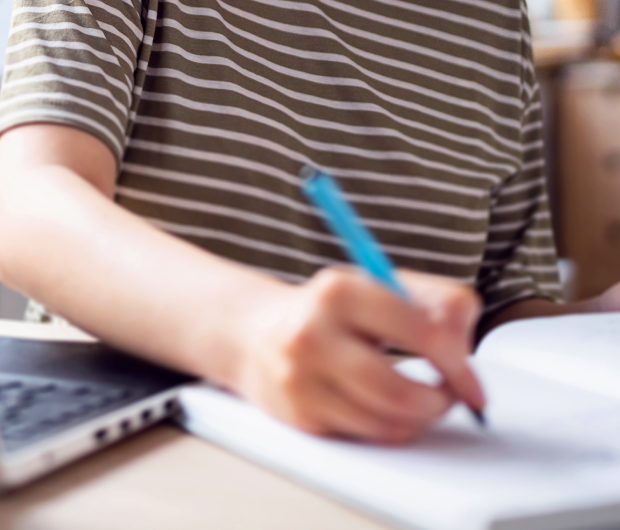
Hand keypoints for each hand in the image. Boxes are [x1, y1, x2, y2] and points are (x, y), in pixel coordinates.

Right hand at [226, 266, 484, 443]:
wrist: (251, 332)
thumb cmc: (327, 311)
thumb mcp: (377, 285)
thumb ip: (435, 300)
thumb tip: (465, 338)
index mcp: (339, 291)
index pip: (421, 332)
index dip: (458, 364)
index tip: (472, 382)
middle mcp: (313, 334)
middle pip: (401, 392)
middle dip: (440, 402)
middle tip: (449, 397)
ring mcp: (301, 378)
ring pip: (387, 423)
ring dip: (418, 419)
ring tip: (418, 400)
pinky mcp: (299, 414)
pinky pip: (367, 436)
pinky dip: (387, 428)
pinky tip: (382, 407)